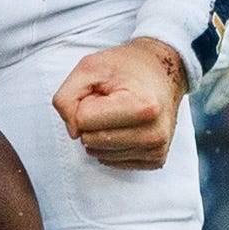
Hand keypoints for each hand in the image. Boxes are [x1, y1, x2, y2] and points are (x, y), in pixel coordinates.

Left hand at [53, 37, 186, 168]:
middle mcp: (153, 132)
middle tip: (110, 102)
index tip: (103, 91)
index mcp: (142, 106)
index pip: (83, 119)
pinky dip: (111, 146)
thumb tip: (73, 132)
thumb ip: (67, 98)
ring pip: (100, 153)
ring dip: (101, 133)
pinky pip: (113, 162)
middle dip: (92, 120)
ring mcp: (156, 149)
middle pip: (90, 140)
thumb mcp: (89, 68)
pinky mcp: (156, 159)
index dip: (85, 102)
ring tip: (119, 113)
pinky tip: (125, 127)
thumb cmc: (125, 68)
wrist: (162, 72)